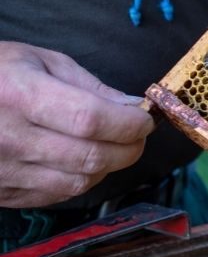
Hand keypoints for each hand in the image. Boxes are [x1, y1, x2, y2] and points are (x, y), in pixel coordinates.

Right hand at [0, 42, 154, 207]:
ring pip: (79, 182)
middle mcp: (10, 138)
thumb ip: (90, 86)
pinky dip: (81, 180)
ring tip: (113, 146)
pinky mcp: (3, 192)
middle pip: (90, 157)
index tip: (145, 119)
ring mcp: (4, 171)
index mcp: (21, 95)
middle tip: (138, 135)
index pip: (90, 120)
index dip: (128, 124)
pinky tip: (83, 160)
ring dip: (108, 166)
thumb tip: (132, 108)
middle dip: (129, 148)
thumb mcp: (41, 61)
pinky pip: (57, 195)